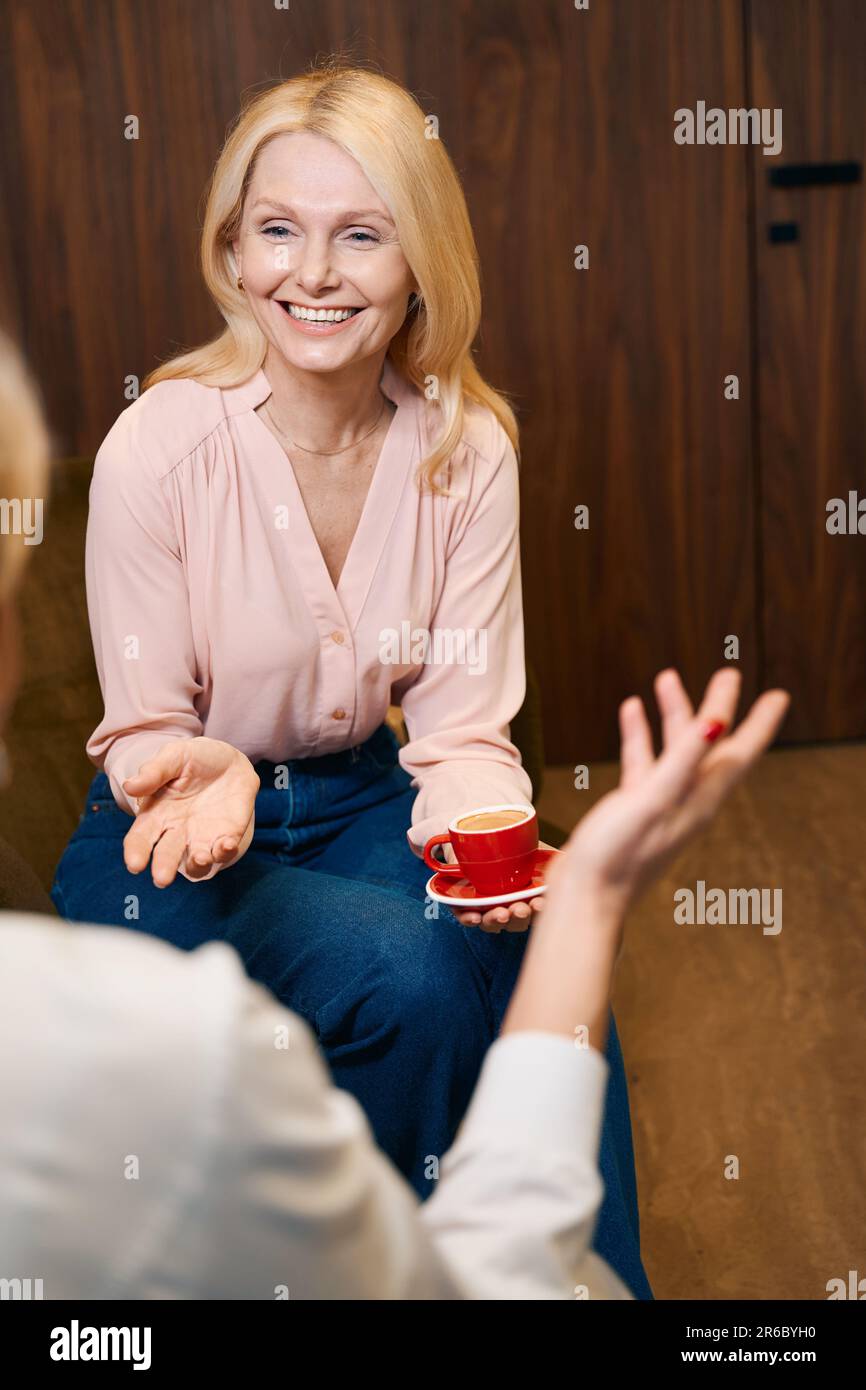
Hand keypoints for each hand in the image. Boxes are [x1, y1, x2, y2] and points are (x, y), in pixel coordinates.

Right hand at [122, 737, 259, 887]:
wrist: (229, 761)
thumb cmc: (193, 760)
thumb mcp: (173, 757)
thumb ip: (154, 771)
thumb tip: (130, 786)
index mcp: (156, 814)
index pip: (140, 838)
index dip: (135, 852)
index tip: (135, 865)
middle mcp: (177, 832)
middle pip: (166, 856)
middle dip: (163, 868)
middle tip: (162, 879)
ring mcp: (202, 837)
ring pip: (196, 863)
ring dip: (197, 864)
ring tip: (199, 857)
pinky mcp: (226, 836)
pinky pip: (224, 851)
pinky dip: (225, 851)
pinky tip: (226, 843)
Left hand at [449, 839, 556, 932]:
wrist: (487, 829)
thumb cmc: (518, 844)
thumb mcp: (538, 850)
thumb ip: (557, 858)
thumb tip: (572, 860)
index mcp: (529, 899)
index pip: (535, 913)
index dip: (538, 912)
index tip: (540, 903)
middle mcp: (510, 907)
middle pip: (515, 922)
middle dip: (519, 917)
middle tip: (521, 908)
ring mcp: (488, 907)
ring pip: (492, 923)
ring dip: (496, 920)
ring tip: (501, 912)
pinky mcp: (466, 903)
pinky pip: (465, 916)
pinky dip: (469, 919)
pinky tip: (475, 917)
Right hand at [546, 667, 790, 922]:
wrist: (584, 899)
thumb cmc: (617, 856)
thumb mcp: (653, 799)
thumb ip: (684, 759)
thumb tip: (717, 722)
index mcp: (700, 799)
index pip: (740, 753)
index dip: (759, 723)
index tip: (778, 695)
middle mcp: (688, 800)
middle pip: (712, 745)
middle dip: (718, 708)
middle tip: (727, 674)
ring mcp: (662, 804)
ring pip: (676, 749)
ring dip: (674, 714)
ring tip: (665, 679)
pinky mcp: (635, 809)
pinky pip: (644, 763)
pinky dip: (640, 735)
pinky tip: (630, 713)